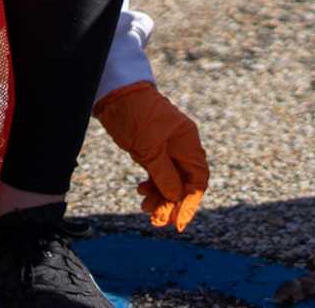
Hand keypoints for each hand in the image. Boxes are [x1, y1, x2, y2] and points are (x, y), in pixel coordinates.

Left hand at [95, 82, 209, 230]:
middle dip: (172, 202)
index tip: (178, 223)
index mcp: (188, 142)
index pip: (198, 179)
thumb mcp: (149, 149)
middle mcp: (182, 145)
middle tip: (156, 220)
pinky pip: (159, 171)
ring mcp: (167, 146)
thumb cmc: (136, 116)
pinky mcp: (153, 147)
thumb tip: (176, 197)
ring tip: (144, 206)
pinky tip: (141, 189)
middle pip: (184, 181)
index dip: (191, 203)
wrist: (117, 93)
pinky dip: (152, 184)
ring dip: (160, 195)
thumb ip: (164, 174)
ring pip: (170, 178)